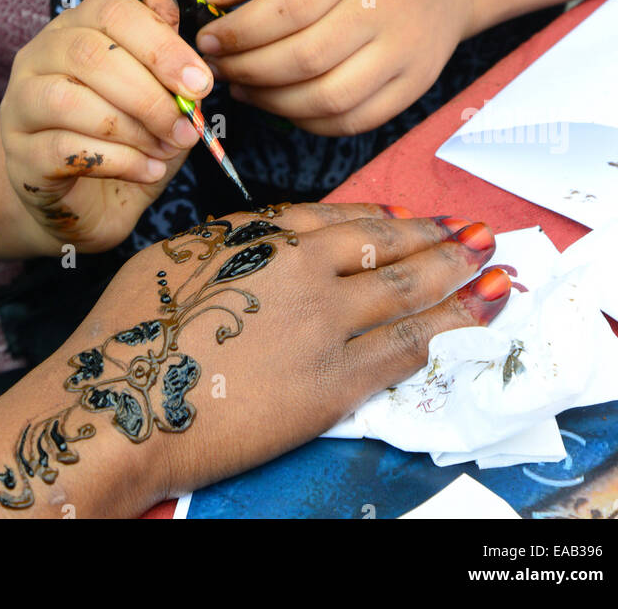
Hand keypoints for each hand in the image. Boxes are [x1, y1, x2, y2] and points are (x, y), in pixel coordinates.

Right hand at [0, 0, 214, 253]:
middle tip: (187, 126)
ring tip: (165, 149)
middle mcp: (38, 56)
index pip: (110, 10)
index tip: (200, 83)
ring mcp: (20, 105)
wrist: (90, 204)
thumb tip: (172, 13)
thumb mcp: (160, 97)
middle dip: (149, 93)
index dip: (161, 44)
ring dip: (130, 128)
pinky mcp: (19, 155)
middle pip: (89, 53)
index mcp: (75, 28)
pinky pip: (63, 149)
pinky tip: (146, 170)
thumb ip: (165, 58)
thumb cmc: (128, 139)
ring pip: (68, 99)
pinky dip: (118, 161)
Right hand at [0, 201, 509, 515]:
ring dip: (457, 276)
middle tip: (476, 231)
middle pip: (387, 246)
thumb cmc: (129, 328)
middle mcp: (304, 269)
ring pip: (408, 292)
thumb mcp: (176, 255)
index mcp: (263, 235)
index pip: (340, 218)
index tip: (406, 217)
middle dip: (437, 238)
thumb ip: (234, 238)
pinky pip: (404, 350)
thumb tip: (270, 232)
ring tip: (494, 265)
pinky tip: (476, 317)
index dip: (382, 217)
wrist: (123, 401)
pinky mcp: (334, 384)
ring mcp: (325, 326)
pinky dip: (448, 329)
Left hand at [192, 0, 473, 134]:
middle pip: (305, 58)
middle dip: (250, 70)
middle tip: (219, 69)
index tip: (209, 40)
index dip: (241, 32)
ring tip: (245, 88)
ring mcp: (406, 52)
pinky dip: (308, 121)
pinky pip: (353, 120)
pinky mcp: (414, 87)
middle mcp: (387, 7)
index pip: (289, 8)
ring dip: (273, 102)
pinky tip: (282, 104)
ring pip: (328, 97)